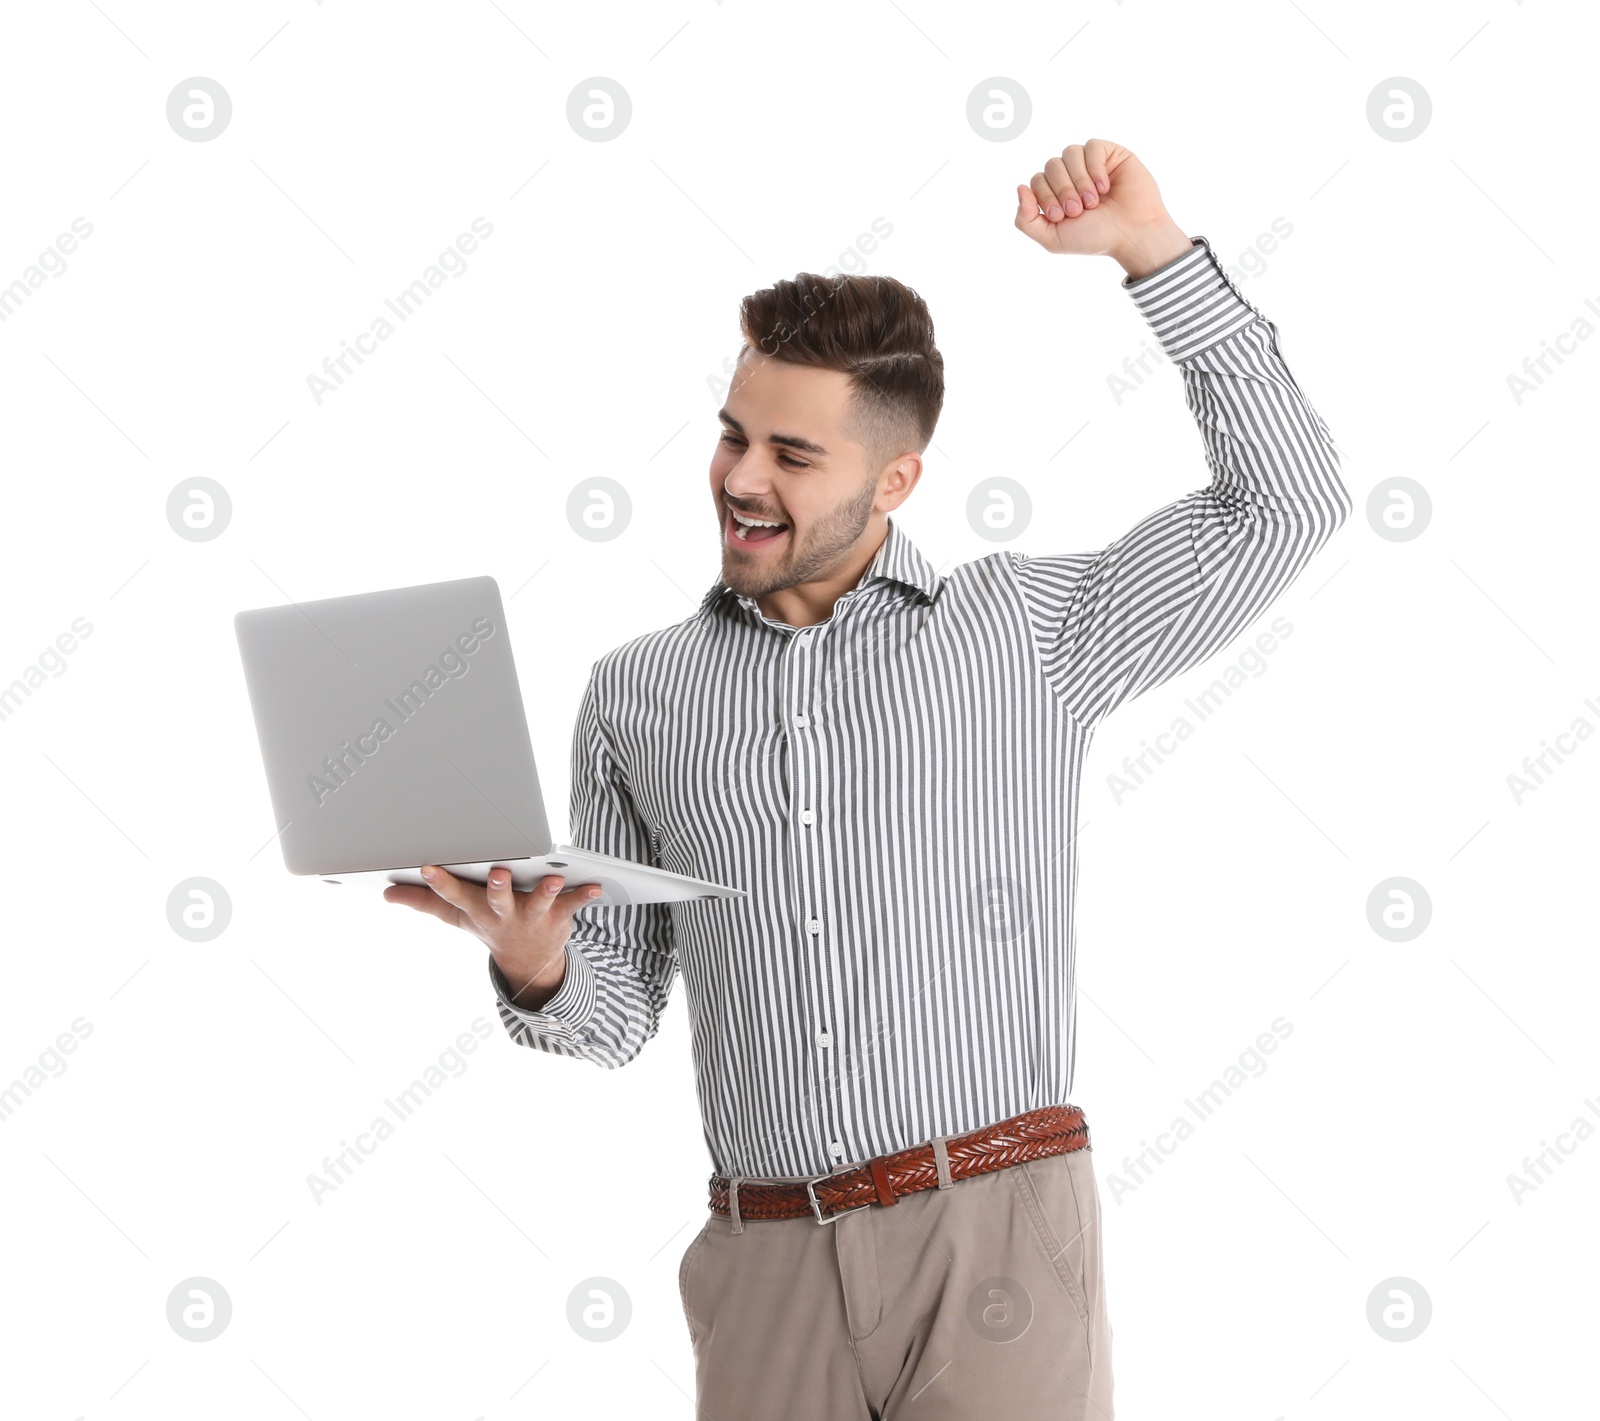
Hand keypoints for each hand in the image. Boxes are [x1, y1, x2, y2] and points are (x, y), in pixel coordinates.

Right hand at [384, 866, 601, 1009]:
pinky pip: (573, 904)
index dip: (441, 882)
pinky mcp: (558, 916)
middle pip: (498, 900)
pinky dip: (584, 895)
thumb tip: (388, 894)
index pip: (454, 895)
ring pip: (538, 902)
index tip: (429, 866)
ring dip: (545, 891)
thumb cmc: (489, 925)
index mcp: (476, 909)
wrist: (527, 962)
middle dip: (498, 888)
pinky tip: (595, 886)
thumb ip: (424, 902)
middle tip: (500, 873)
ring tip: (553, 878)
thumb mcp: (456, 916)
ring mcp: (532, 916)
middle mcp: (503, 914)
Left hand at [1013, 138, 1191, 277]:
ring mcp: (1090, 163)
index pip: (1036, 180)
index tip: (1062, 217)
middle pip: (1051, 165)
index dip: (1045, 197)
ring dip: (1079, 180)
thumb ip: (1025, 220)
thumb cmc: (1095, 237)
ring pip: (1069, 153)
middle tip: (1079, 210)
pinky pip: (1091, 147)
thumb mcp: (1052, 238)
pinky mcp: (1110, 153)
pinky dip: (1094, 168)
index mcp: (1056, 193)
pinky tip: (1104, 187)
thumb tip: (1019, 187)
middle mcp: (1071, 176)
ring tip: (1093, 201)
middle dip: (1062, 190)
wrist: (1132, 235)